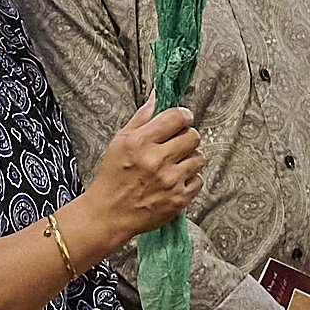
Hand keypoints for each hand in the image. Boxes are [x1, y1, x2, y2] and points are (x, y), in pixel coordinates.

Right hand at [80, 99, 203, 247]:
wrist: (109, 213)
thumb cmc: (113, 176)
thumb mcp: (120, 141)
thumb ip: (142, 117)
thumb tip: (157, 96)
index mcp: (140, 141)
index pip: (177, 117)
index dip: (183, 115)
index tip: (182, 119)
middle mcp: (156, 160)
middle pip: (193, 136)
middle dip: (187, 135)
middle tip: (178, 142)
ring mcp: (170, 181)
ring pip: (199, 157)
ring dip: (190, 157)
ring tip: (175, 162)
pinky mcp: (178, 199)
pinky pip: (199, 180)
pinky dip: (191, 178)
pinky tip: (176, 179)